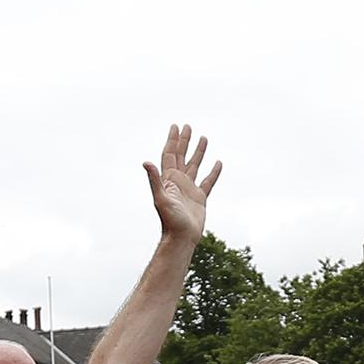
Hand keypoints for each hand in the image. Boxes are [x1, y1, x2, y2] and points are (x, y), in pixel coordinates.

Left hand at [141, 123, 220, 242]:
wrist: (181, 238)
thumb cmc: (170, 220)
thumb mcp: (161, 198)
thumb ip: (154, 180)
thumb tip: (145, 162)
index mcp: (169, 179)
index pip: (169, 154)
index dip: (172, 140)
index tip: (175, 126)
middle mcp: (178, 182)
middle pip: (181, 156)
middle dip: (184, 141)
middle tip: (187, 126)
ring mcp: (189, 189)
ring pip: (195, 165)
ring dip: (198, 152)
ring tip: (203, 138)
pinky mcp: (200, 198)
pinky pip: (208, 181)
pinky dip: (213, 172)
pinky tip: (218, 163)